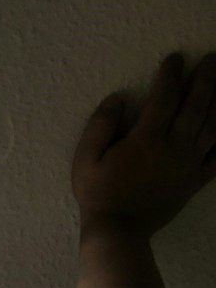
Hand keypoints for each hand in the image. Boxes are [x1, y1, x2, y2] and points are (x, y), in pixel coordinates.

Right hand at [72, 53, 215, 236]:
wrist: (119, 230)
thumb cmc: (97, 193)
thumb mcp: (85, 158)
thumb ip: (100, 125)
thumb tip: (116, 98)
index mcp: (146, 139)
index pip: (163, 98)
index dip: (171, 75)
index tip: (175, 57)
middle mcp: (173, 148)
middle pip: (197, 107)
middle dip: (207, 80)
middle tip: (213, 59)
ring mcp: (189, 165)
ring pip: (213, 127)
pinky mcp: (195, 180)